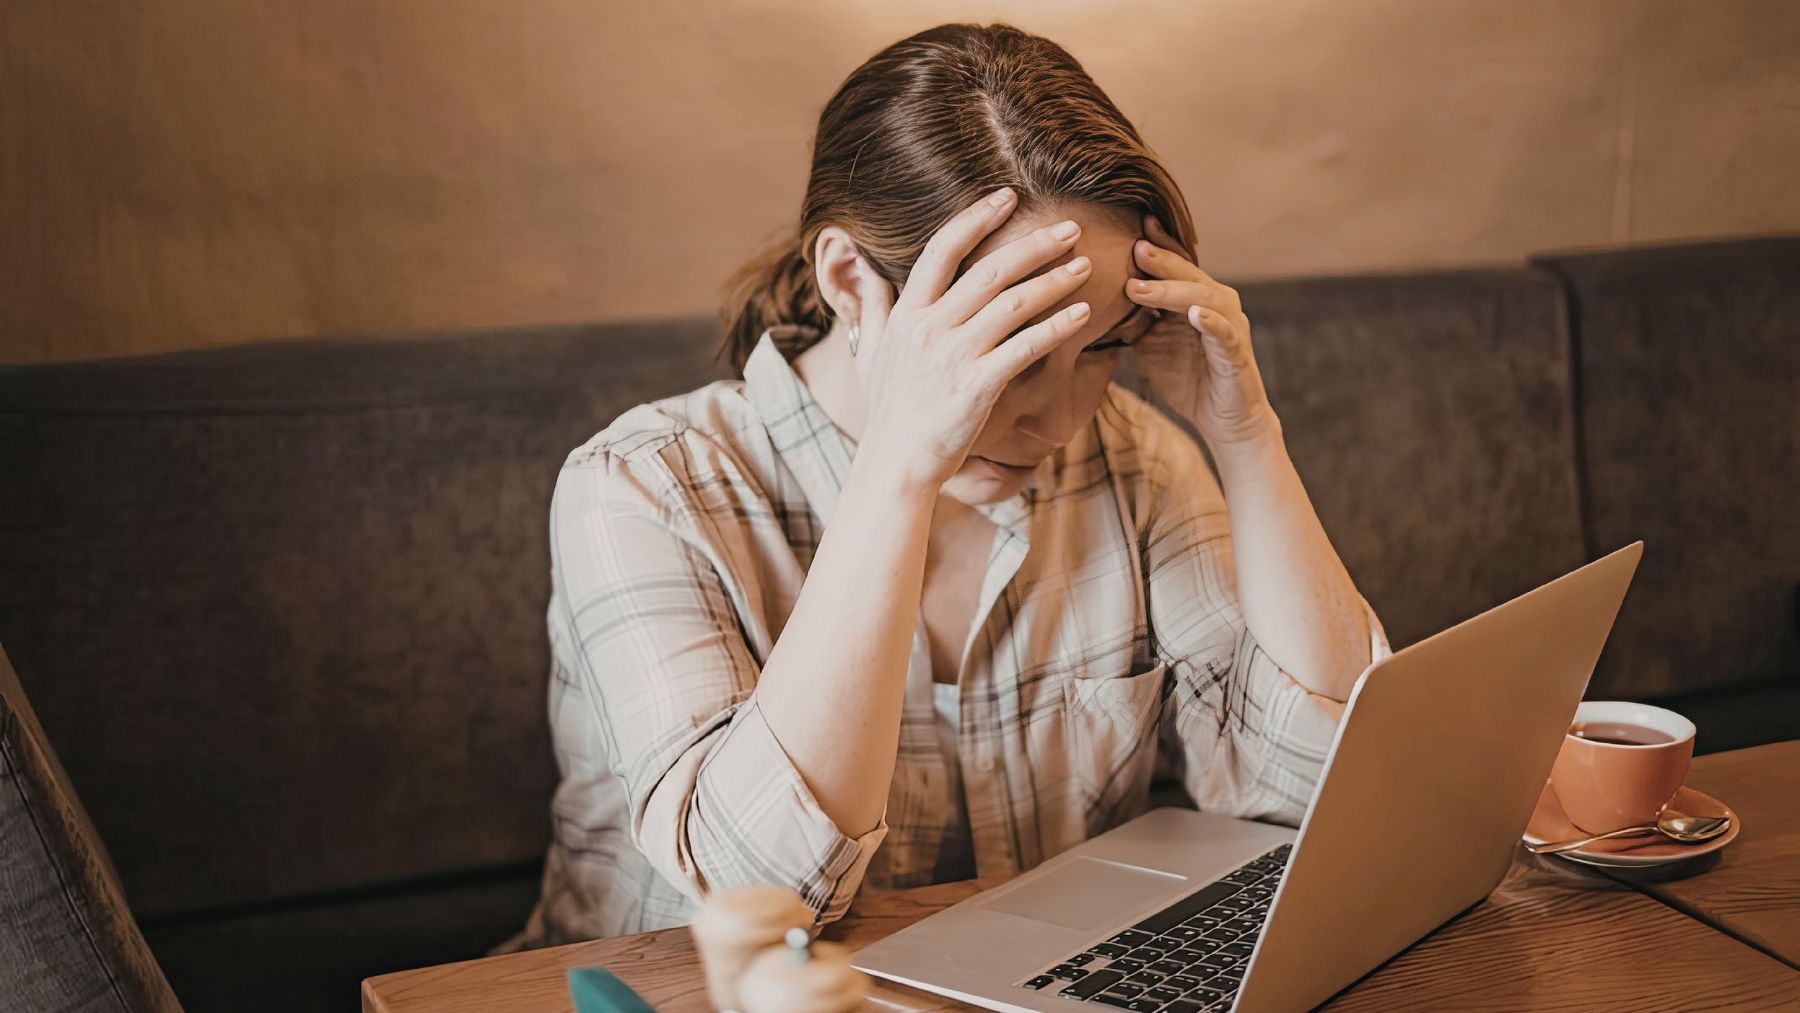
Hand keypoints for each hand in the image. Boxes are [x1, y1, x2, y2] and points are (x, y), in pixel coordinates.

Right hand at [849, 188, 1094, 491]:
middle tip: (1070, 227)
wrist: (895, 463)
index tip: (1007, 197)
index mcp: (907, 314)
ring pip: (1013, 304)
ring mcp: (953, 357)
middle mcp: (929, 328)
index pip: (942, 249)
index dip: (976, 217)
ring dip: (1054, 280)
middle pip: (989, 270)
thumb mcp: (869, 352)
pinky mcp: (977, 387)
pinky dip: (1057, 326)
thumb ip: (872, 306)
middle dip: (1034, 244)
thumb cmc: (888, 410)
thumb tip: (863, 268)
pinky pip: (1026, 347)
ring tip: (1084, 265)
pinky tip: (1082, 314)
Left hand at [1124, 215, 1279, 446]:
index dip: (1159, 244)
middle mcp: (1216, 305)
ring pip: (1204, 298)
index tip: (1133, 223)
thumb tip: (1094, 299)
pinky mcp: (1237, 354)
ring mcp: (1229, 327)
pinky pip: (1225, 334)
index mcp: (1195, 299)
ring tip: (1140, 287)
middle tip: (1133, 248)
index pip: (1176, 265)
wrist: (1223, 420)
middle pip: (1188, 275)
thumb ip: (1133, 320)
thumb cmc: (1188, 378)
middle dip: (1161, 261)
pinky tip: (1194, 314)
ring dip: (1173, 291)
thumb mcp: (1151, 345)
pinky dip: (1211, 322)